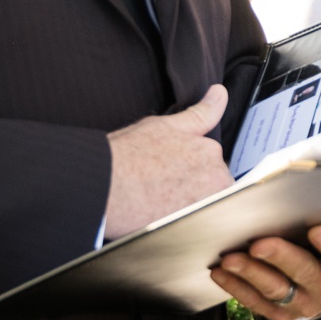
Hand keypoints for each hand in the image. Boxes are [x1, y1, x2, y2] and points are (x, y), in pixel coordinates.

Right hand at [104, 85, 231, 236]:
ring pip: (205, 205)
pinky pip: (197, 226)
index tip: (169, 173)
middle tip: (159, 187)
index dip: (188, 169)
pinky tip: (161, 219)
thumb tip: (219, 93)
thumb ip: (199, 113)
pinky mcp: (195, 226)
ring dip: (188, 206)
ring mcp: (206, 203)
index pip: (211, 164)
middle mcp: (215, 177)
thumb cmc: (124, 156)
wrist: (100, 187)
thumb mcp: (163, 126)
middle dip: (192, 188)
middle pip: (211, 186)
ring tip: (157, 204)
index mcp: (210, 151)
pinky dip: (183, 223)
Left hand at [211, 225, 320, 319]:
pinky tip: (220, 271)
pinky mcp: (282, 314)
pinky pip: (256, 302)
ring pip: (276, 290)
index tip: (317, 230)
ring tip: (230, 258)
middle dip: (281, 257)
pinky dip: (236, 287)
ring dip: (251, 273)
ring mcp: (307, 305)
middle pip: (307, 274)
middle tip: (258, 244)